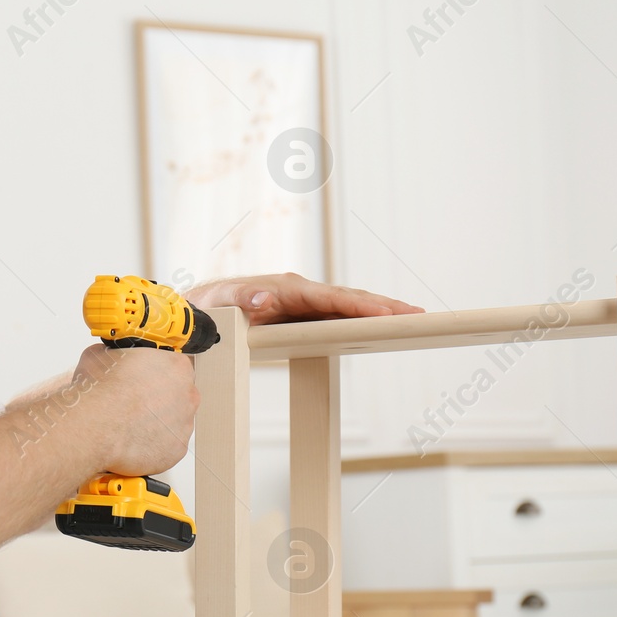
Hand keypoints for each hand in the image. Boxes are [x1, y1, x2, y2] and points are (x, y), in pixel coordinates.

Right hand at [72, 343, 197, 476]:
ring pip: (174, 423)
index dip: (156, 373)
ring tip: (130, 424)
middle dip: (160, 399)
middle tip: (135, 403)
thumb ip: (117, 355)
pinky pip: (167, 447)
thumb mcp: (102, 355)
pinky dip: (153, 446)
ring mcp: (184, 426)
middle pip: (179, 396)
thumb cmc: (101, 393)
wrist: (94, 427)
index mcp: (176, 366)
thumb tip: (110, 357)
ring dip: (157, 423)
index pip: (175, 366)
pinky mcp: (176, 451)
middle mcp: (187, 396)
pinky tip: (133, 441)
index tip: (144, 379)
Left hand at [183, 272, 423, 325]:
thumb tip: (266, 298)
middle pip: (348, 298)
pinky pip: (337, 316)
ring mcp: (303, 303)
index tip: (387, 313)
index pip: (330, 298)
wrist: (198, 312)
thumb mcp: (217, 304)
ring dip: (379, 311)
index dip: (360, 305)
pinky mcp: (301, 315)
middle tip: (418, 314)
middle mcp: (299, 292)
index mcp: (285, 289)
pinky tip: (381, 327)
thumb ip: (240, 300)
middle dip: (384, 305)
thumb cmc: (208, 307)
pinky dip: (361, 318)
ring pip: (347, 306)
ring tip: (411, 319)